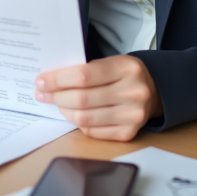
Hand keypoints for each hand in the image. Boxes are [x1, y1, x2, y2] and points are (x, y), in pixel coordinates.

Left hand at [34, 55, 162, 140]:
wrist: (155, 91)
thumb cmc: (125, 74)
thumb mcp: (111, 62)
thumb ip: (86, 70)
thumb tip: (51, 81)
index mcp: (127, 69)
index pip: (83, 75)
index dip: (57, 80)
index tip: (41, 81)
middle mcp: (133, 93)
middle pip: (82, 99)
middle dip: (56, 96)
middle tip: (42, 93)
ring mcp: (133, 116)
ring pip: (85, 118)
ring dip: (64, 111)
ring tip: (57, 104)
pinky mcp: (129, 133)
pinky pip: (93, 132)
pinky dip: (78, 123)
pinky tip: (73, 114)